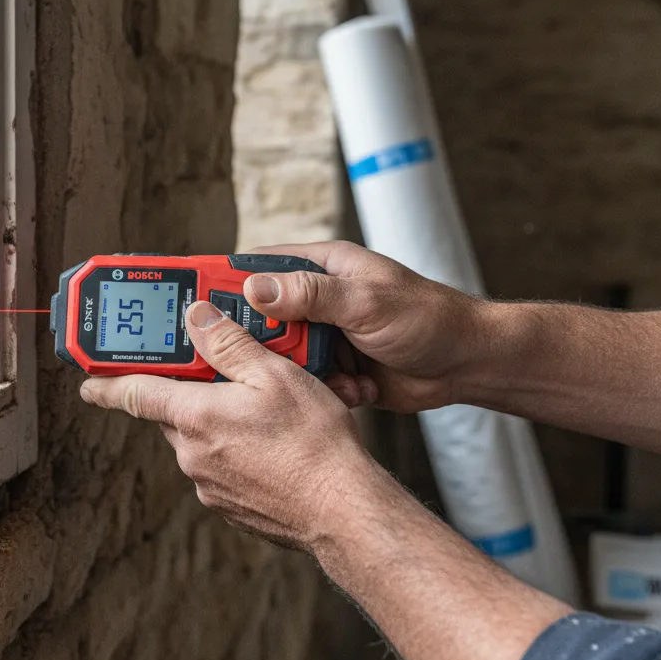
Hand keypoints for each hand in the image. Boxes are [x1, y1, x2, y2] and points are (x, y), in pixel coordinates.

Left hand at [80, 300, 370, 551]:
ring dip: (213, 419)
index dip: (106, 384)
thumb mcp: (273, 374)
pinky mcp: (230, 506)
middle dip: (184, 391)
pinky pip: (218, 465)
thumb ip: (228, 344)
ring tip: (256, 407)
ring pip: (197, 439)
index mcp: (195, 418)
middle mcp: (192, 455)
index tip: (87, 381)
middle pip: (171, 412)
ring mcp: (209, 485)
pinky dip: (232, 448)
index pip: (133, 394)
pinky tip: (267, 442)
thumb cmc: (313, 443)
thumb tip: (196, 317)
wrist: (343, 511)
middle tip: (211, 372)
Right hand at [243, 241, 486, 413]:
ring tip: (330, 376)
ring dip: (299, 372)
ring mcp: (325, 335)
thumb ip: (311, 295)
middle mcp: (316, 300)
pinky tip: (357, 390)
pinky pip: (307, 383)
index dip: (223, 282)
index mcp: (320, 268)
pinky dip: (326, 392)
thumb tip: (254, 289)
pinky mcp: (336, 369)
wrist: (468, 364)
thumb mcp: (367, 301)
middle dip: (260, 341)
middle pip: (260, 318)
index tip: (192, 301)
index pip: (257, 267)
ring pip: (281, 356)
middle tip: (256, 358)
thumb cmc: (427, 317)